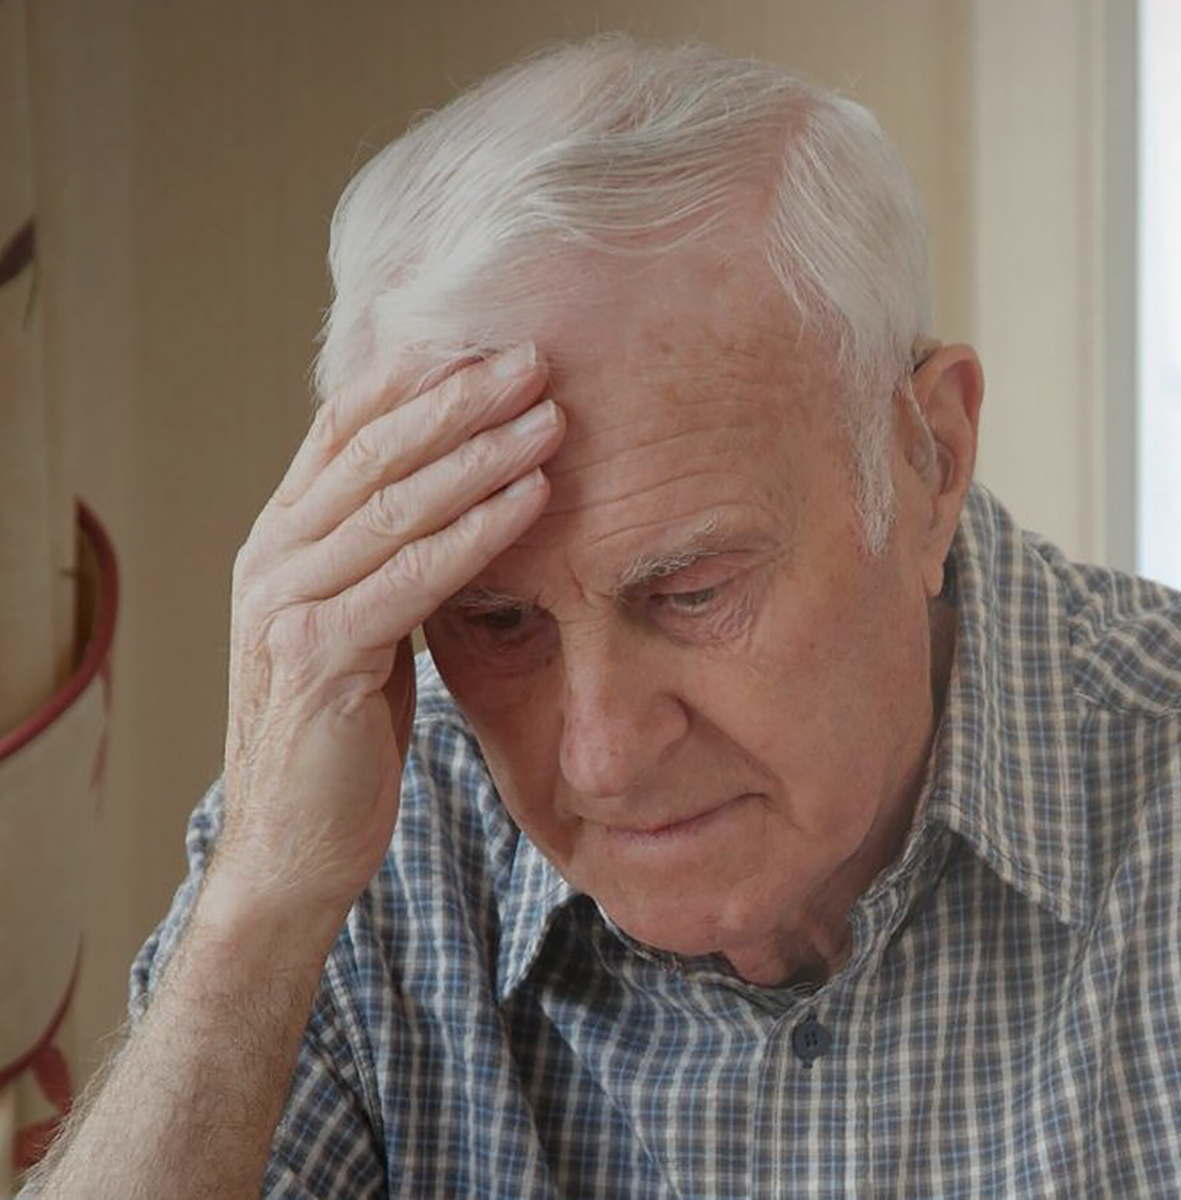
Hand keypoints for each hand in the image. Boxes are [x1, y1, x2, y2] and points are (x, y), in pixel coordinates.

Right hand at [215, 347, 561, 920]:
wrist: (293, 846)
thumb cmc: (345, 733)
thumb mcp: (365, 623)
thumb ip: (388, 556)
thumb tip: (461, 490)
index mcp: (280, 540)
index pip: (346, 430)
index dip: (417, 380)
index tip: (490, 339)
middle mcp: (271, 558)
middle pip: (373, 451)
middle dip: (459, 398)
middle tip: (535, 357)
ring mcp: (285, 606)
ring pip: (393, 505)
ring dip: (480, 455)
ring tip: (552, 416)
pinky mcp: (317, 658)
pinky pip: (409, 578)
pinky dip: (475, 533)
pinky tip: (531, 498)